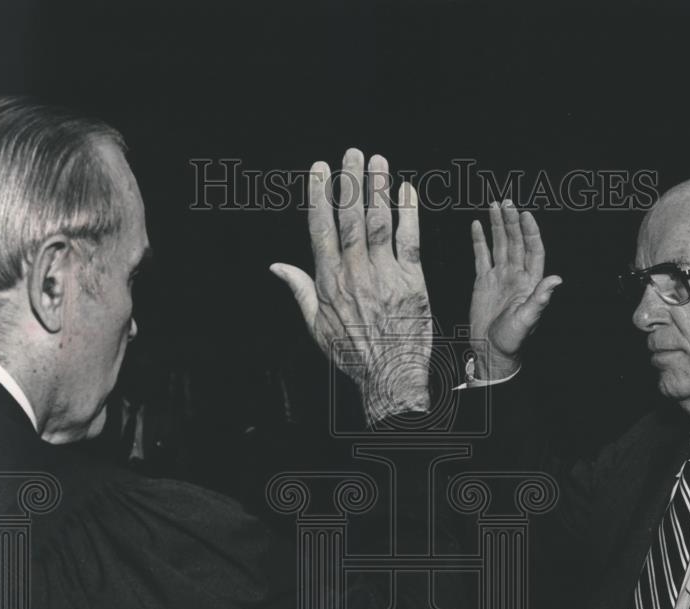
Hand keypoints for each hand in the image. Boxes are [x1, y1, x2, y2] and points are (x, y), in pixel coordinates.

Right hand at [271, 148, 431, 424]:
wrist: (390, 376)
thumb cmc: (353, 354)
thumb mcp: (317, 326)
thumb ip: (300, 290)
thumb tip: (276, 265)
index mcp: (330, 282)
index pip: (321, 228)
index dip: (320, 195)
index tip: (319, 169)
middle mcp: (355, 273)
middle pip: (351, 218)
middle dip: (350, 182)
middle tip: (351, 152)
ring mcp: (385, 276)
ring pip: (380, 223)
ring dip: (379, 188)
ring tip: (378, 160)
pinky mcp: (413, 282)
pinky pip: (410, 240)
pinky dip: (409, 213)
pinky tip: (408, 190)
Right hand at [469, 200, 561, 379]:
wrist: (490, 350)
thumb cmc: (512, 340)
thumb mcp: (528, 319)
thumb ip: (540, 298)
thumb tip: (557, 279)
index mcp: (530, 282)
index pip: (533, 250)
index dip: (530, 231)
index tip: (525, 215)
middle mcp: (516, 275)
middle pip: (515, 242)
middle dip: (511, 221)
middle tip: (506, 202)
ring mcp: (499, 277)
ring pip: (499, 245)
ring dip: (497, 225)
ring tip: (493, 206)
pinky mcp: (483, 281)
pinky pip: (482, 256)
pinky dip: (480, 240)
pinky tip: (478, 225)